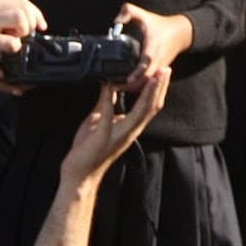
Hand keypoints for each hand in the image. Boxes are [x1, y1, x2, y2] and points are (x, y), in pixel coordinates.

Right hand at [0, 0, 45, 74]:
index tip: (40, 24)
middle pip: (24, 8)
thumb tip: (17, 17)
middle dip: (32, 22)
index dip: (35, 12)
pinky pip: (10, 42)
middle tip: (28, 35)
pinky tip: (8, 50)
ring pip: (21, 20)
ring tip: (16, 40)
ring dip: (24, 32)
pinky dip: (14, 47)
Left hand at [61, 67, 170, 182]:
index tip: (162, 73)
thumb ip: (105, 104)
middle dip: (159, 88)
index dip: (158, 90)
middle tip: (166, 70)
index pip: (149, 106)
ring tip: (153, 78)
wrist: (79, 175)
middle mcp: (129, 132)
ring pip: (139, 113)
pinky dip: (110, 101)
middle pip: (151, 108)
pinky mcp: (102, 138)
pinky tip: (110, 86)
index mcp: (129, 127)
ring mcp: (117, 135)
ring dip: (147, 94)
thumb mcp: (98, 121)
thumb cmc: (88, 150)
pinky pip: (108, 117)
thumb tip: (109, 84)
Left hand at [116, 3, 193, 92]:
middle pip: (146, 80)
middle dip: (130, 86)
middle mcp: (157, 61)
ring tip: (114, 88)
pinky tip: (124, 87)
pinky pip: (148, 84)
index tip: (127, 79)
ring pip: (147, 85)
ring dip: (132, 89)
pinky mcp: (158, 73)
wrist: (180, 33)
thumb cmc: (160, 25)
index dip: (137, 73)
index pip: (147, 64)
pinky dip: (137, 87)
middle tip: (111, 87)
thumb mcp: (144, 14)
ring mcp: (159, 69)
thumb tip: (116, 21)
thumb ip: (128, 11)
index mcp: (153, 48)